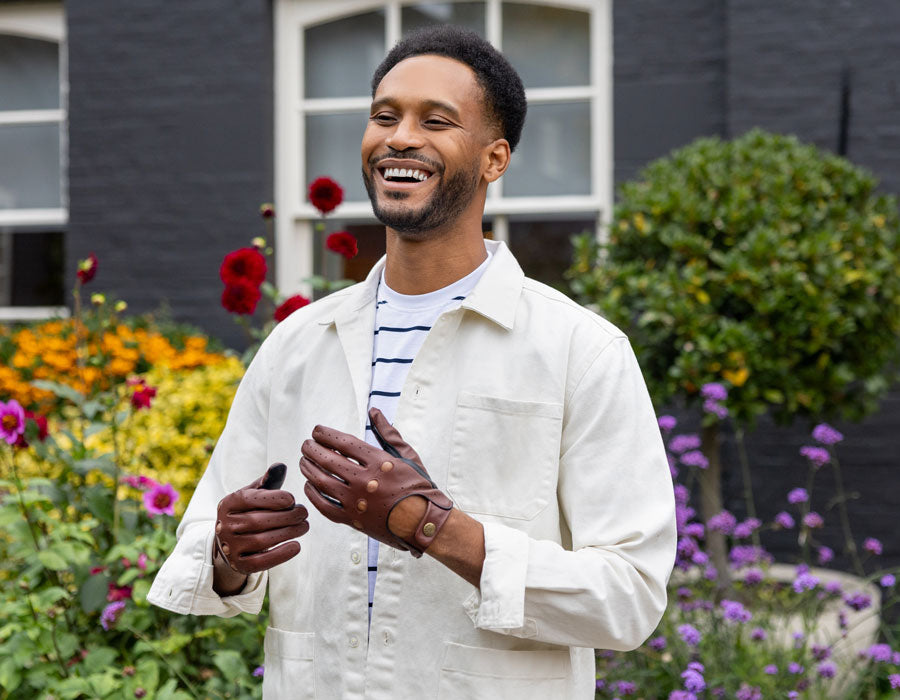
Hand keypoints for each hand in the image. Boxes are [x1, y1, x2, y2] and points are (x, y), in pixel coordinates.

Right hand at [214, 463, 309, 575]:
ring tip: (304, 526)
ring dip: (288, 533)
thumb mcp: (253, 494)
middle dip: (286, 517)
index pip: (249, 499)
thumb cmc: (248, 512)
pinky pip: (261, 562)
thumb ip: (267, 482)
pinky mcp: (239, 565)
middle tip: (304, 513)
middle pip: (258, 521)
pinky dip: (280, 555)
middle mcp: (225, 526)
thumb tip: (280, 466)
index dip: (272, 499)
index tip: (292, 499)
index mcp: (228, 504)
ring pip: (261, 541)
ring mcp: (230, 548)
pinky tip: (296, 546)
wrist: (230, 542)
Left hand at [300, 408, 452, 556]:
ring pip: (322, 481)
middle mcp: (364, 480)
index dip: (326, 435)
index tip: (317, 431)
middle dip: (312, 449)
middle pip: (328, 460)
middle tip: (306, 445)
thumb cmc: (418, 487)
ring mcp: (356, 501)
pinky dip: (313, 495)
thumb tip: (374, 411)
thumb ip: (388, 433)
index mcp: (378, 462)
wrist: (423, 522)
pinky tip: (309, 486)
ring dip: (309, 469)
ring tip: (303, 462)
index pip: (343, 442)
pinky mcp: (352, 519)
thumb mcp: (407, 455)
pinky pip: (325, 506)